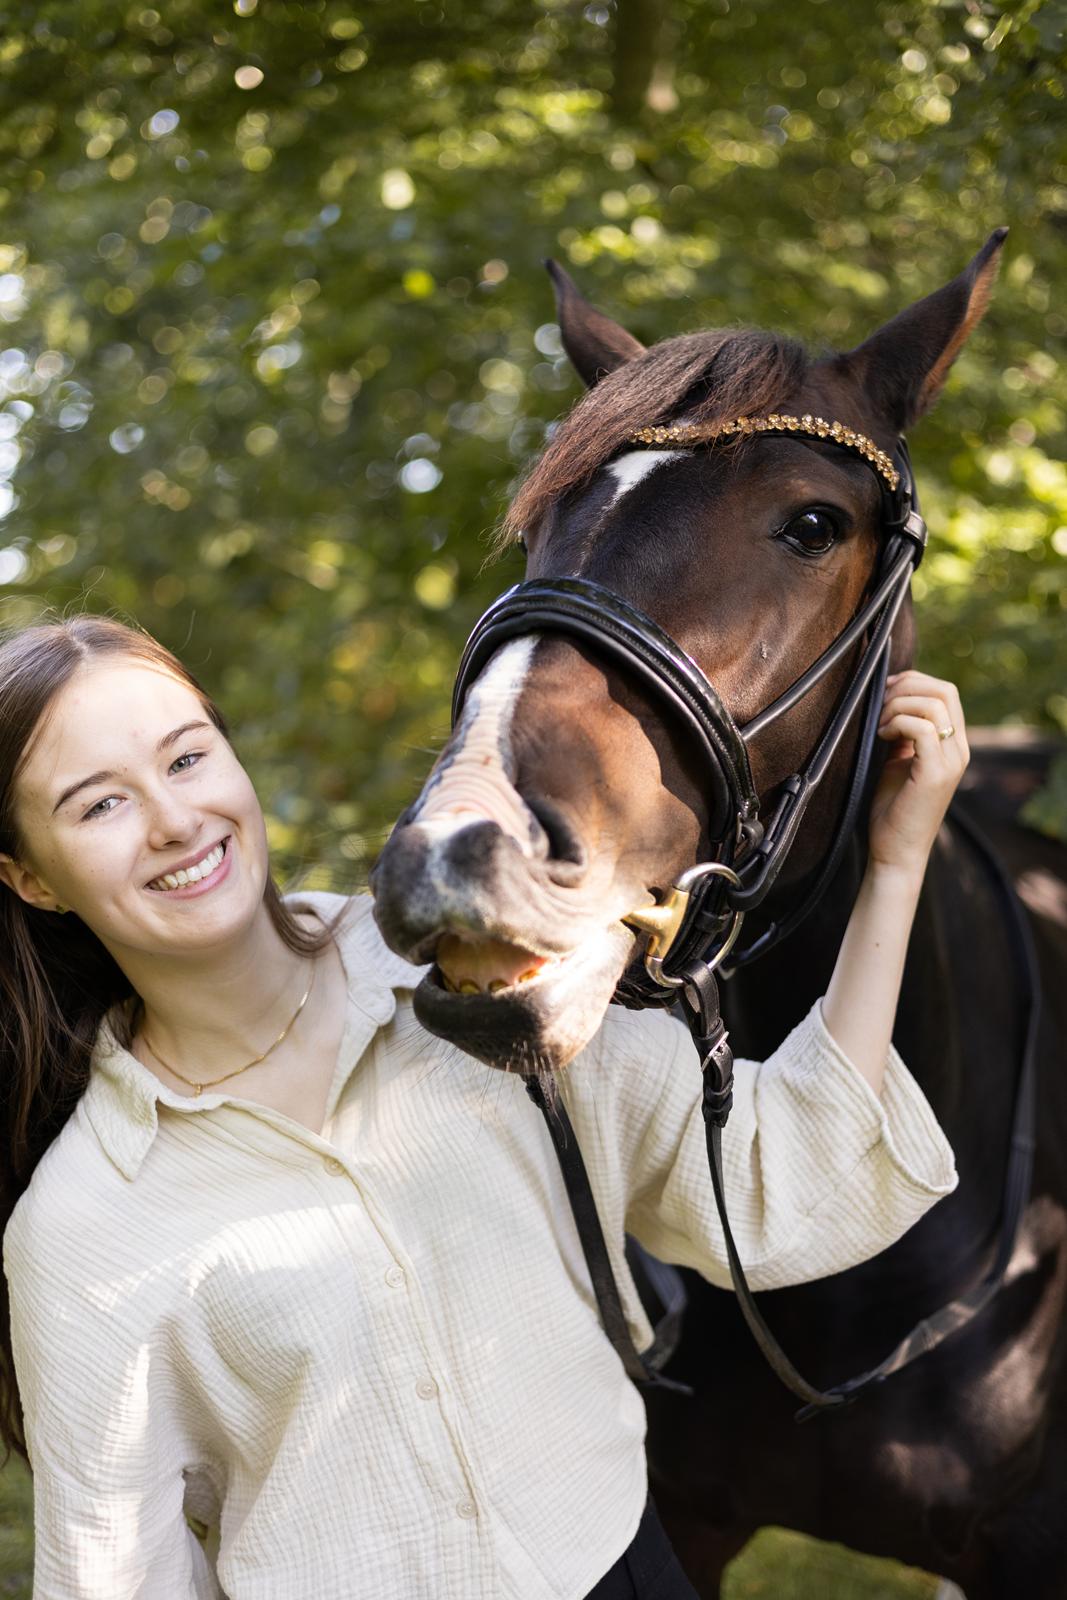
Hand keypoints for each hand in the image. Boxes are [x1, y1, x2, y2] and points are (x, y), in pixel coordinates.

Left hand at [869, 669, 969, 878]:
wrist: (896, 851)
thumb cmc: (893, 808)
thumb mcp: (898, 760)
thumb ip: (903, 732)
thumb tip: (891, 699)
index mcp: (953, 745)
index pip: (946, 692)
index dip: (914, 681)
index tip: (885, 691)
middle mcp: (959, 751)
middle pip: (945, 691)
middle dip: (906, 687)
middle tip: (880, 706)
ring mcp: (950, 762)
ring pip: (934, 705)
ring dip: (898, 705)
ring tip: (880, 725)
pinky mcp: (936, 774)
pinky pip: (923, 729)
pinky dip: (898, 723)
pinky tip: (882, 736)